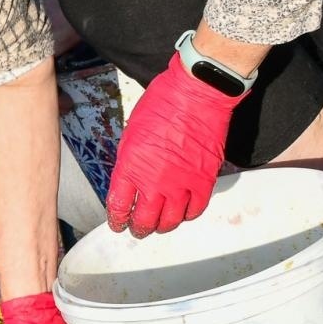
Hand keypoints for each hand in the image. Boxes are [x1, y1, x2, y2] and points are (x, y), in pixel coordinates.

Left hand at [105, 54, 242, 237]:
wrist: (198, 94)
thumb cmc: (162, 105)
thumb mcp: (131, 133)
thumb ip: (129, 162)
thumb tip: (130, 180)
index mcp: (131, 168)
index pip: (119, 206)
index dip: (117, 219)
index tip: (117, 223)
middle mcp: (155, 182)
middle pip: (144, 220)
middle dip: (138, 228)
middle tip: (136, 229)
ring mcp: (182, 184)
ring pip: (170, 220)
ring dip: (162, 226)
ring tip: (158, 226)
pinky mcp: (205, 180)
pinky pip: (195, 209)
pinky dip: (187, 215)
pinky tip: (182, 213)